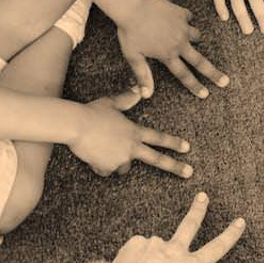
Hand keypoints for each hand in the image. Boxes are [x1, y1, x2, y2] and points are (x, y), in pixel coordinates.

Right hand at [70, 90, 192, 177]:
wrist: (75, 125)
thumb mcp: (111, 103)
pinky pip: (105, 170)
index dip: (174, 143)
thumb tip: (139, 89)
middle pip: (157, 159)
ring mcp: (120, 159)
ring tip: (102, 148)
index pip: (158, 138)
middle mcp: (131, 147)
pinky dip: (100, 166)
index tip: (187, 148)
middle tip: (189, 172)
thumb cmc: (92, 112)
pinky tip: (92, 154)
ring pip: (123, 167)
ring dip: (117, 162)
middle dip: (175, 167)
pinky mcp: (107, 168)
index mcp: (134, 131)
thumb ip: (127, 99)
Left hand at [109, 192, 245, 262]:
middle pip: (190, 225)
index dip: (230, 235)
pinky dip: (139, 258)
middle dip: (198, 209)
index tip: (239, 222)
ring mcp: (154, 244)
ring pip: (159, 248)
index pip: (216, 248)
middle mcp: (174, 250)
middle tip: (202, 196)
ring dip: (155, 258)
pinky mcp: (135, 243)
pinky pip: (140, 249)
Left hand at [118, 0, 227, 98]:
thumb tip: (146, 95)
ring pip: (197, 36)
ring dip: (196, 39)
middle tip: (225, 81)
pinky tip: (179, 19)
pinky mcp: (181, 13)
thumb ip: (143, 75)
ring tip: (190, 39)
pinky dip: (186, 20)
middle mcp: (179, 43)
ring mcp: (182, 28)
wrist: (132, 6)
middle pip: (200, 61)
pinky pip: (189, 18)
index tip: (205, 94)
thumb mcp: (134, 56)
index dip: (195, 86)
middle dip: (213, 73)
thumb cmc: (130, 31)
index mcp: (167, 55)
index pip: (184, 75)